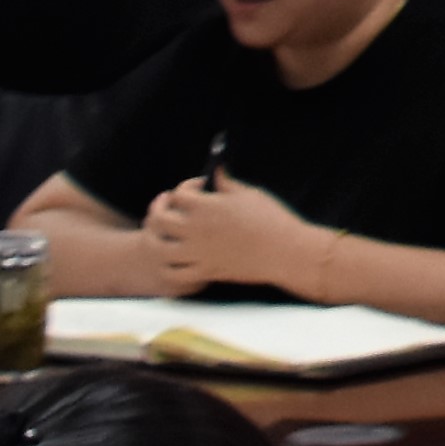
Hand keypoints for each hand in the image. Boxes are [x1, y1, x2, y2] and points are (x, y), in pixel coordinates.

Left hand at [143, 172, 313, 296]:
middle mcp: (196, 230)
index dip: (187, 187)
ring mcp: (198, 253)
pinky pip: (175, 273)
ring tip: (165, 235)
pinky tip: (177, 259)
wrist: (286, 252)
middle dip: (161, 209)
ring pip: (159, 248)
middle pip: (159, 219)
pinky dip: (170, 266)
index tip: (198, 187)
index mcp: (207, 207)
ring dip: (158, 239)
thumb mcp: (249, 194)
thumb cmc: (271, 219)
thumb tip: (215, 172)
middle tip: (169, 207)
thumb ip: (226, 184)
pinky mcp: (205, 271)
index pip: (179, 194)